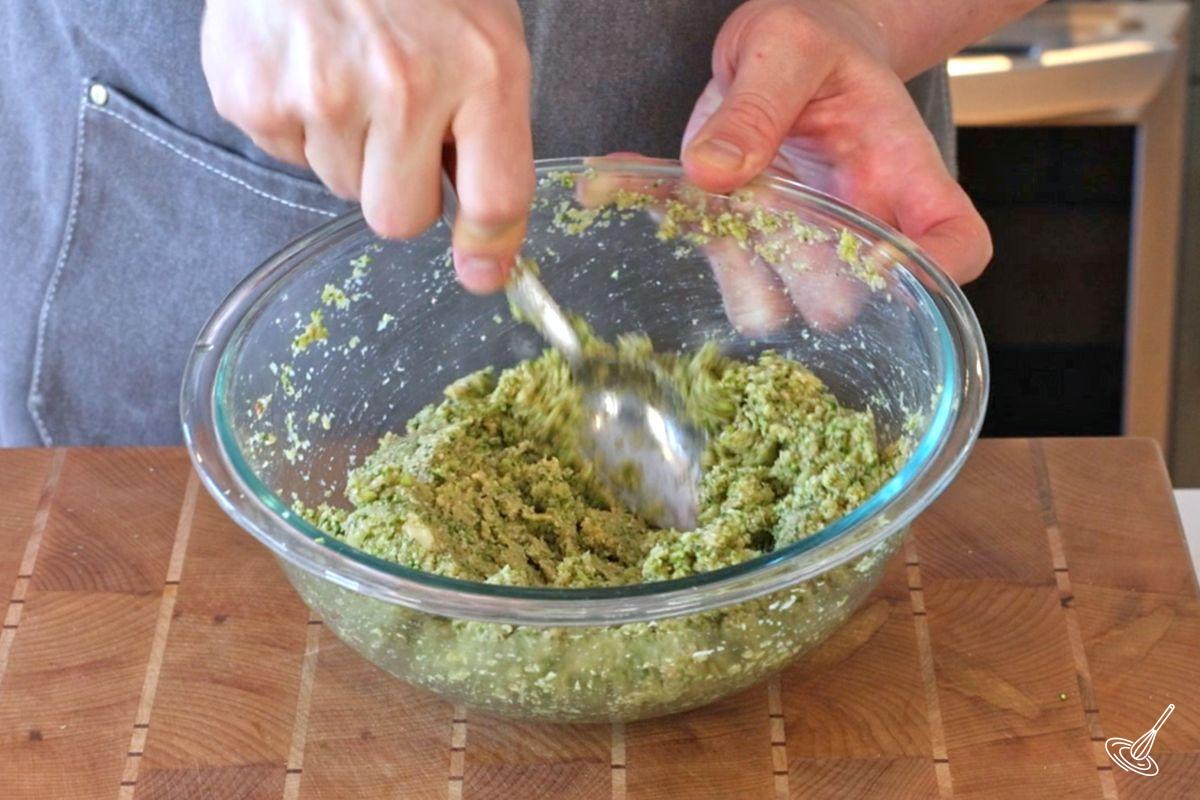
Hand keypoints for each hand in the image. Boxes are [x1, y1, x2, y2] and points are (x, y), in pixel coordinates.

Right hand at [201, 0, 533, 292]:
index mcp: (482, 70)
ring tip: (348, 73)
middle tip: (396, 127)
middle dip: (401, 189)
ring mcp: (322, 94)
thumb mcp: (484, 33)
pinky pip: (289, 157)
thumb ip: (491, 128)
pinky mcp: (255, 96)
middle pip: (401, 219)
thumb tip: (482, 235)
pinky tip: (307, 64)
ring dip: (350, 152)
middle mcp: (404, 87)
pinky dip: (301, 126)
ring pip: (342, 190)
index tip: (481, 273)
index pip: (496, 199)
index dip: (489, 249)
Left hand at [681, 0, 991, 287]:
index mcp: (900, 173)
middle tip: (761, 211)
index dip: (938, 269)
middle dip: (800, 281)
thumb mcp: (789, 48)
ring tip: (702, 205)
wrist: (779, 51)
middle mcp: (854, 224)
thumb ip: (758, 106)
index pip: (958, 243)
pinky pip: (708, 269)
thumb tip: (714, 171)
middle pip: (848, 302)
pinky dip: (668, 231)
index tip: (885, 260)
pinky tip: (639, 193)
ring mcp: (794, 242)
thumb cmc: (813, 42)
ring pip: (775, 310)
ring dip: (732, 274)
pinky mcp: (737, 240)